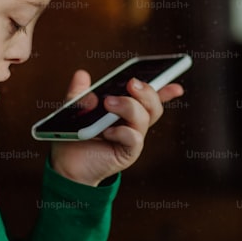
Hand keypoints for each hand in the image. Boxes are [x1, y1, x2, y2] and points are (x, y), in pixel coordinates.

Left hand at [49, 69, 184, 185]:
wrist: (67, 164)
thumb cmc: (73, 135)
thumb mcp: (72, 109)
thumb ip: (79, 93)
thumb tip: (82, 75)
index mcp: (125, 108)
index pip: (149, 96)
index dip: (164, 89)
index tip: (174, 83)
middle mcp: (133, 122)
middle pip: (152, 104)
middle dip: (146, 91)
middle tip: (131, 84)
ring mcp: (132, 137)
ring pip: (144, 117)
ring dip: (129, 106)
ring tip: (109, 103)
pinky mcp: (128, 153)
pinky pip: (134, 138)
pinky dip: (121, 131)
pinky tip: (106, 132)